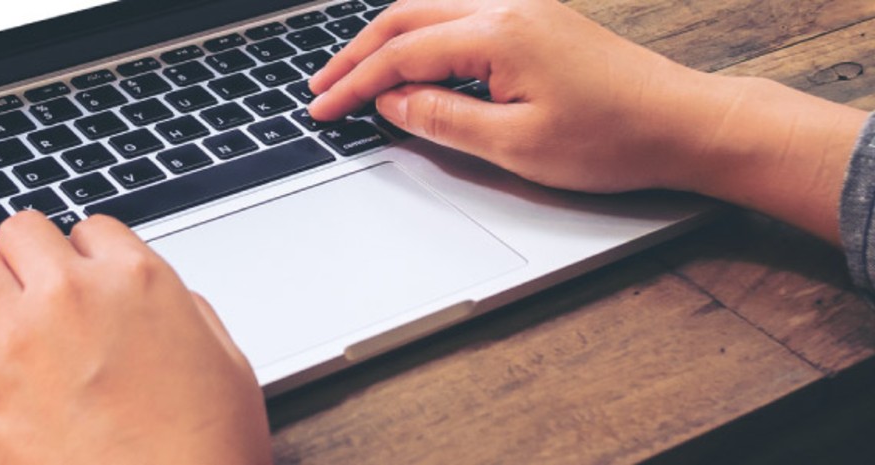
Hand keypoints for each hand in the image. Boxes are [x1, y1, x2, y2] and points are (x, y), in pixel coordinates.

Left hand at [0, 212, 270, 464]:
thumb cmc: (208, 452)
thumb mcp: (227, 365)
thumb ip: (187, 315)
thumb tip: (162, 301)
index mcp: (137, 282)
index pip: (89, 231)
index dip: (84, 257)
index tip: (80, 277)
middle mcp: (73, 296)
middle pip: (22, 233)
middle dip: (26, 259)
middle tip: (29, 288)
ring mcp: (20, 341)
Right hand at [307, 0, 865, 243]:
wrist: (687, 124)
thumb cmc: (615, 138)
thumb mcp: (516, 145)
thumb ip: (444, 119)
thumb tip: (393, 103)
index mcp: (499, 34)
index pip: (401, 54)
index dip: (353, 85)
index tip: (321, 110)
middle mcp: (509, 8)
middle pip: (406, 17)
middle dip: (356, 54)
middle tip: (320, 88)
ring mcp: (526, 9)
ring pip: (432, 11)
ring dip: (387, 42)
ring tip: (354, 76)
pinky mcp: (540, 22)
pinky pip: (462, 18)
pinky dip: (422, 39)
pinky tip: (412, 66)